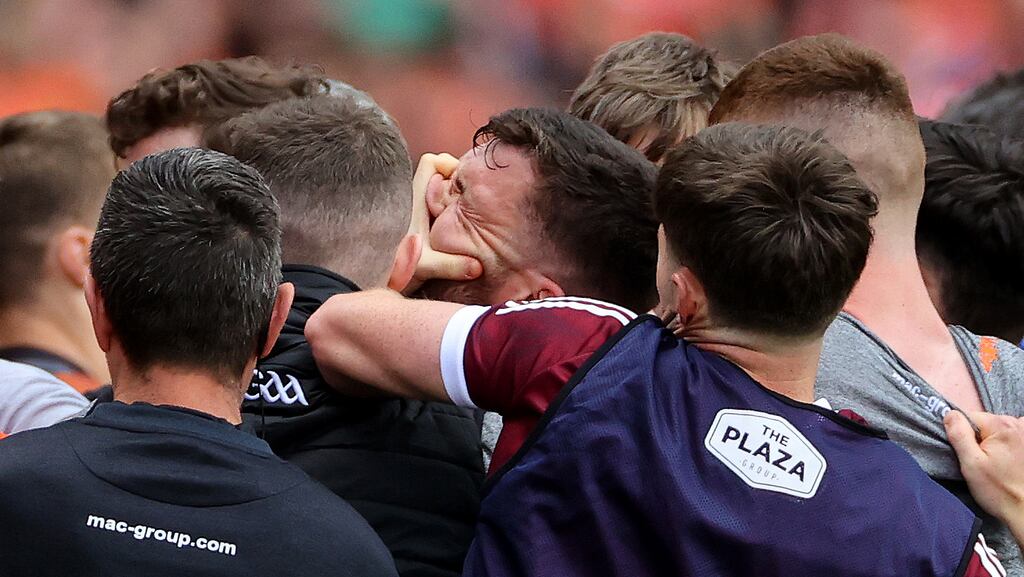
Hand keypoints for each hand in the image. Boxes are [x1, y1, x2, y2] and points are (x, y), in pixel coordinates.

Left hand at [388, 153, 482, 294]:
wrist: (363, 278)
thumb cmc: (390, 269)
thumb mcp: (425, 266)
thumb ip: (451, 265)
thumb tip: (477, 267)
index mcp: (413, 199)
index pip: (431, 161)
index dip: (449, 165)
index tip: (464, 184)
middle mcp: (408, 199)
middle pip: (435, 172)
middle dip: (454, 180)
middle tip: (469, 199)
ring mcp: (407, 208)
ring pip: (433, 188)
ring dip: (449, 195)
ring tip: (463, 212)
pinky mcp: (406, 219)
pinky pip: (429, 202)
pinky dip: (443, 207)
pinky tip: (453, 226)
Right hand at [945, 410, 1023, 542]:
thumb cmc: (1000, 491)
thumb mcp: (971, 464)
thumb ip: (958, 435)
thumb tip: (949, 414)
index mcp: (1003, 425)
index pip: (970, 417)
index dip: (964, 436)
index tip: (972, 455)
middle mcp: (1020, 424)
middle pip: (986, 423)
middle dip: (981, 440)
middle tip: (986, 464)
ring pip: (999, 431)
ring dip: (996, 445)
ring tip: (999, 466)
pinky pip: (1012, 437)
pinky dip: (1008, 448)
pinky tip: (1010, 464)